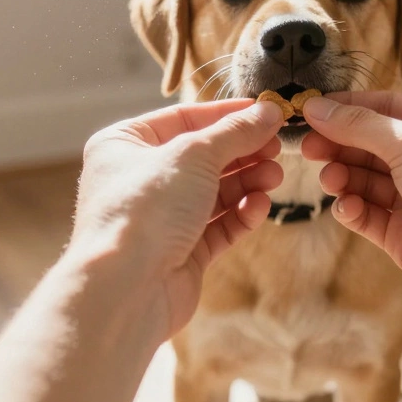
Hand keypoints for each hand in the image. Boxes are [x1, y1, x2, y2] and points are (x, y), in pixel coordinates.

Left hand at [71, 99, 285, 335]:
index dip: (227, 114)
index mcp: (125, 144)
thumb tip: (269, 112)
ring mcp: (160, 219)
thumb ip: (235, 132)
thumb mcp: (194, 155)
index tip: (266, 112)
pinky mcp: (180, 252)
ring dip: (246, 181)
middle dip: (243, 152)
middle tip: (276, 147)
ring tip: (273, 177)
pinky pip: (217, 225)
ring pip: (213, 192)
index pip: (184, 119)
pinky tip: (257, 205)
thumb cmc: (144, 210)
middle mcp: (139, 180)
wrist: (126, 290)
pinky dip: (240, 214)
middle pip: (203, 156)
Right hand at [301, 92, 401, 316]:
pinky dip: (352, 209)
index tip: (306, 111)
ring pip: (363, 180)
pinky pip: (367, 215)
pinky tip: (347, 208)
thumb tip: (316, 109)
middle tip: (307, 148)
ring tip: (332, 180)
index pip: (382, 107)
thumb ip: (359, 126)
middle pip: (368, 143)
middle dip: (338, 144)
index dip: (343, 108)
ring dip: (342, 177)